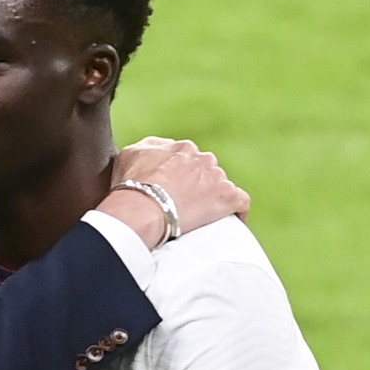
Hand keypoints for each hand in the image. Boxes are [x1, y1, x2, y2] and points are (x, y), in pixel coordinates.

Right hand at [103, 137, 249, 246]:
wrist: (142, 209)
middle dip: (197, 185)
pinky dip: (237, 211)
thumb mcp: (129, 155)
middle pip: (205, 171)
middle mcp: (201, 157)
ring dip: (212, 198)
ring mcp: (216, 176)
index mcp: (180, 148)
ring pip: (220, 185)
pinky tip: (230, 221)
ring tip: (200, 218)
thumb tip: (155, 150)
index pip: (187, 159)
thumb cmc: (130, 186)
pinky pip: (240, 201)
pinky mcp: (227, 196)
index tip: (172, 191)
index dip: (180, 176)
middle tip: (183, 206)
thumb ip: (147, 148)